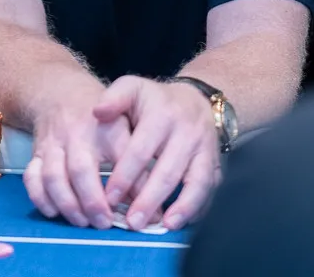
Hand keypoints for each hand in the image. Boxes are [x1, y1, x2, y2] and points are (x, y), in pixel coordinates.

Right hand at [23, 88, 130, 229]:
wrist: (63, 93)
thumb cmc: (104, 117)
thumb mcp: (128, 127)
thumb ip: (140, 164)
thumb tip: (152, 210)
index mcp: (110, 126)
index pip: (122, 155)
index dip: (129, 184)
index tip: (136, 210)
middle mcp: (80, 133)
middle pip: (81, 169)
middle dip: (93, 201)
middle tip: (105, 223)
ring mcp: (55, 143)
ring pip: (54, 177)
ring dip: (68, 205)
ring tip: (83, 222)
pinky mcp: (37, 152)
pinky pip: (32, 178)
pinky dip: (41, 199)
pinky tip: (55, 212)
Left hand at [93, 77, 221, 231]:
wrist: (197, 100)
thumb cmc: (156, 100)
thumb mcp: (134, 87)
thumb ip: (114, 98)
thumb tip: (97, 112)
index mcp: (162, 114)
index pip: (141, 149)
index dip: (125, 176)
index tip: (109, 198)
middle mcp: (187, 132)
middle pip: (168, 171)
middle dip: (150, 199)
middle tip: (132, 223)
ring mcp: (205, 149)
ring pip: (196, 182)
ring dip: (180, 207)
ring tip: (163, 227)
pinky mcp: (216, 163)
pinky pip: (210, 188)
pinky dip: (198, 207)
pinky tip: (183, 222)